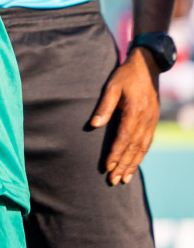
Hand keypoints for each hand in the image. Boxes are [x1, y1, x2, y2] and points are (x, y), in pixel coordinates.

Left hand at [92, 47, 160, 185]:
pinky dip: (141, 155)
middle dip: (123, 165)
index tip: (107, 166)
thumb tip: (93, 125)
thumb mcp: (112, 87)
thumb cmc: (125, 76)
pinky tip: (135, 163)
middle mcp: (145, 120)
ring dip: (133, 164)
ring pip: (142, 148)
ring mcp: (151, 122)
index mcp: (134, 112)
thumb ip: (104, 106)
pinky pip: (148, 142)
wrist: (147, 67)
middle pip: (134, 148)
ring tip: (124, 178)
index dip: (116, 154)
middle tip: (114, 180)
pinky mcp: (152, 121)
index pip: (123, 138)